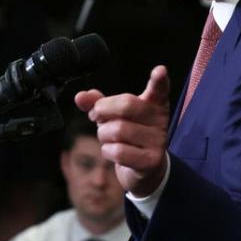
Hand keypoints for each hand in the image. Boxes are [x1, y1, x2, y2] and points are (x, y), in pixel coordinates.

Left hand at [75, 65, 170, 196]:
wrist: (144, 170)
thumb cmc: (127, 136)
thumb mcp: (113, 116)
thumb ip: (98, 103)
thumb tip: (80, 96)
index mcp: (153, 104)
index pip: (159, 89)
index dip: (159, 80)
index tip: (160, 70)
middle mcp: (159, 120)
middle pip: (126, 105)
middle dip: (103, 110)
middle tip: (96, 116)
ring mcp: (158, 141)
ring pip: (118, 130)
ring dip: (103, 135)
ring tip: (108, 138)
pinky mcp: (151, 160)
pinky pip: (118, 151)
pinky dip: (108, 151)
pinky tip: (114, 153)